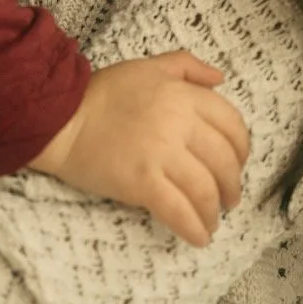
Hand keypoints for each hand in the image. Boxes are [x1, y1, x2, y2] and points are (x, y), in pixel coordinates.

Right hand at [27, 51, 250, 246]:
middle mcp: (178, 123)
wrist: (61, 119)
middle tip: (228, 199)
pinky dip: (194, 228)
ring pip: (205, 190)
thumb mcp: (147, 67)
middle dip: (231, 186)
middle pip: (224, 162)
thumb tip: (219, 78)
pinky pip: (179, 211)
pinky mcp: (142, 183)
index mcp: (182, 95)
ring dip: (214, 212)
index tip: (237, 164)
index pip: (231, 124)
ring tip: (211, 221)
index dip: (241, 149)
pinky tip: (199, 237)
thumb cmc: (103, 93)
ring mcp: (161, 154)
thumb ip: (186, 66)